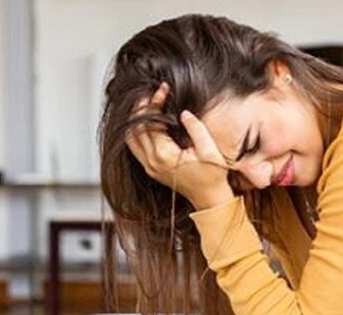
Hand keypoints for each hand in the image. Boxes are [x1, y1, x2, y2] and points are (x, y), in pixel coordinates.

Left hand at [125, 82, 234, 208]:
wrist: (210, 198)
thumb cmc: (212, 175)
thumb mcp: (209, 150)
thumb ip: (196, 129)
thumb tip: (183, 113)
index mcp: (164, 155)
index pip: (151, 122)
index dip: (155, 102)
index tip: (163, 89)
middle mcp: (152, 162)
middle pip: (135, 128)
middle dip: (141, 107)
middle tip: (150, 93)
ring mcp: (149, 167)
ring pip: (130, 138)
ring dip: (135, 120)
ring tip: (145, 104)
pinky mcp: (151, 169)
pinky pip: (135, 147)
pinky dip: (136, 132)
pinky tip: (145, 121)